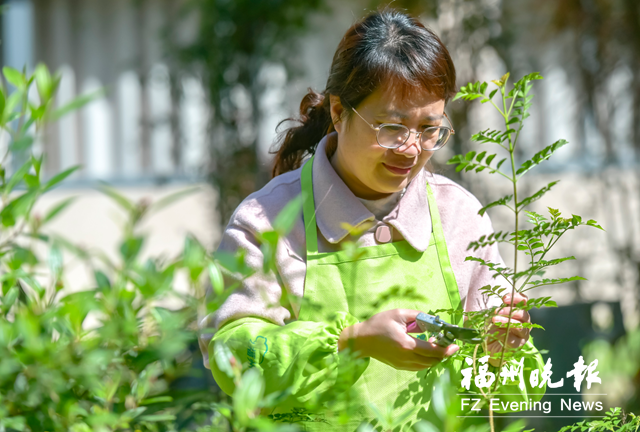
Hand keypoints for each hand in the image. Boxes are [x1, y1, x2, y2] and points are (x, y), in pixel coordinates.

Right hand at [338, 309, 458, 370]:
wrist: (361, 340)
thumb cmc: (378, 324)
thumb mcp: (398, 314)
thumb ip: (418, 316)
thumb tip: (433, 321)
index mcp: (406, 345)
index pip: (433, 351)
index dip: (446, 349)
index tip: (455, 344)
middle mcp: (406, 358)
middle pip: (432, 361)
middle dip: (443, 353)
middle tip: (447, 342)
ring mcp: (402, 364)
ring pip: (426, 365)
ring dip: (435, 357)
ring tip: (435, 344)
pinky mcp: (399, 367)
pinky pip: (418, 366)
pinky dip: (426, 360)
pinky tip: (425, 349)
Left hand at [486, 293, 530, 366]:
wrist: (489, 348)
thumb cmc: (493, 329)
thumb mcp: (494, 316)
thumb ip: (500, 310)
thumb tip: (502, 302)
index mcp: (519, 313)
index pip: (524, 302)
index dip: (517, 298)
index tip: (504, 299)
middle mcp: (524, 323)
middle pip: (524, 314)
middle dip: (510, 311)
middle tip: (497, 311)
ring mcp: (522, 335)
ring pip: (521, 326)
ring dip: (507, 321)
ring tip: (495, 320)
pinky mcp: (517, 346)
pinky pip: (514, 339)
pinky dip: (504, 334)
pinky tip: (496, 333)